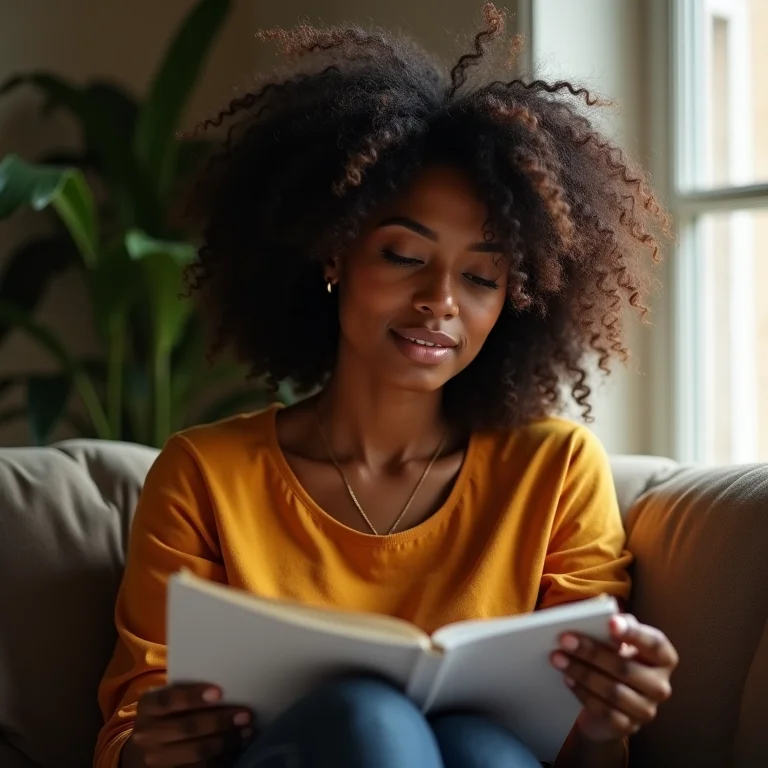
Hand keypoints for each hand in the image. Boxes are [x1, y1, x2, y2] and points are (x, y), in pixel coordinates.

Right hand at [121, 683, 253, 767]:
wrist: (145, 749)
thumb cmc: (167, 714)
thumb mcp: (168, 699)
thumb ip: (187, 692)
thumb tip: (227, 687)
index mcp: (147, 707)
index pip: (168, 700)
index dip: (193, 696)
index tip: (219, 692)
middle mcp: (146, 735)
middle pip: (187, 727)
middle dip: (219, 721)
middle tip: (245, 715)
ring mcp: (155, 760)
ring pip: (196, 751)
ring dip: (226, 741)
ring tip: (247, 731)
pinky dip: (221, 758)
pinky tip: (237, 748)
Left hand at [550, 613, 677, 742]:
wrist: (607, 702)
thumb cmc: (613, 660)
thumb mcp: (617, 640)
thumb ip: (616, 626)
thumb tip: (606, 617)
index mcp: (663, 658)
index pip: (655, 644)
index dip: (634, 632)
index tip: (610, 622)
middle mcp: (660, 685)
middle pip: (625, 668)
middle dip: (592, 652)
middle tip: (564, 640)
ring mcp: (646, 710)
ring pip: (612, 691)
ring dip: (581, 672)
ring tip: (558, 658)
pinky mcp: (627, 727)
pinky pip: (603, 710)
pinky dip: (582, 692)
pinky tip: (567, 679)